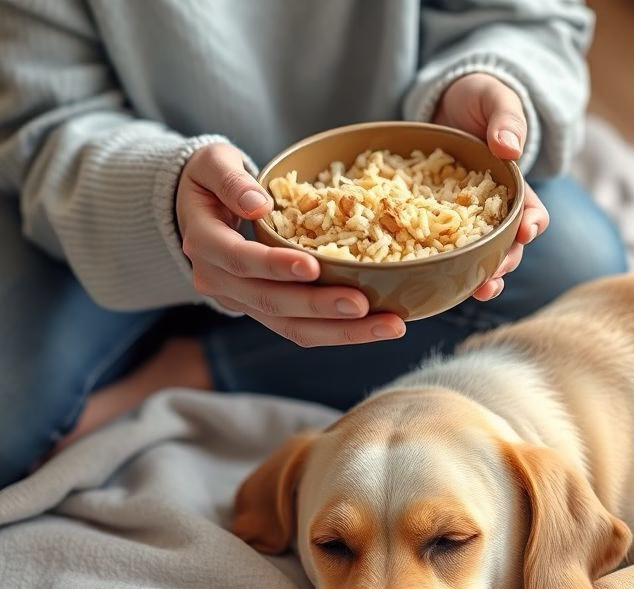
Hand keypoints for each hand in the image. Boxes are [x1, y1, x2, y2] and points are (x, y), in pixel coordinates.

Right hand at [176, 143, 405, 346]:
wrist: (197, 212)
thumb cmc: (209, 180)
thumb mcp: (211, 164)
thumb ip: (231, 180)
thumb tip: (260, 205)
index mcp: (204, 244)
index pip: (241, 261)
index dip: (276, 266)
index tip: (314, 266)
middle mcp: (220, 282)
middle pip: (272, 304)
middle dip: (321, 307)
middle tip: (364, 305)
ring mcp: (243, 302)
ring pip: (292, 327)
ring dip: (342, 332)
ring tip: (389, 326)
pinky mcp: (265, 312)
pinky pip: (303, 329)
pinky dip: (341, 331)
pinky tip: (378, 326)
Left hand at [433, 73, 549, 300]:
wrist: (440, 102)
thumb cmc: (476, 97)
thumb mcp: (494, 97)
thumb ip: (505, 118)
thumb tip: (509, 149)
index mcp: (514, 187)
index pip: (531, 212)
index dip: (531, 225)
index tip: (528, 231)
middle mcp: (492, 211)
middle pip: (505, 245)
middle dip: (503, 264)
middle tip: (494, 280)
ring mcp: (463, 220)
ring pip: (476, 255)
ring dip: (478, 276)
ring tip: (475, 291)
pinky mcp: (434, 221)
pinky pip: (439, 246)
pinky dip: (440, 264)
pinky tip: (432, 278)